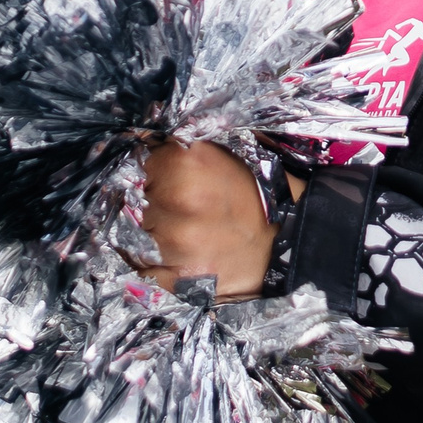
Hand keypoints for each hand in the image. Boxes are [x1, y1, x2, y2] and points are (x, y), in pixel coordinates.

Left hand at [140, 140, 277, 299]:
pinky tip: (186, 255)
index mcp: (190, 162)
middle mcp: (180, 199)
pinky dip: (160, 261)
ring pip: (140, 231)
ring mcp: (176, 241)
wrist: (282, 250)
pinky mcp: (173, 276)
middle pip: (141, 197)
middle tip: (189, 208)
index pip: (147, 162)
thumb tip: (149, 146)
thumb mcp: (226, 157)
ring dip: (157, 232)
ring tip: (189, 232)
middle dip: (158, 202)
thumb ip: (186, 151)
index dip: (161, 170)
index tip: (175, 178)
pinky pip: (146, 263)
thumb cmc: (255, 199)